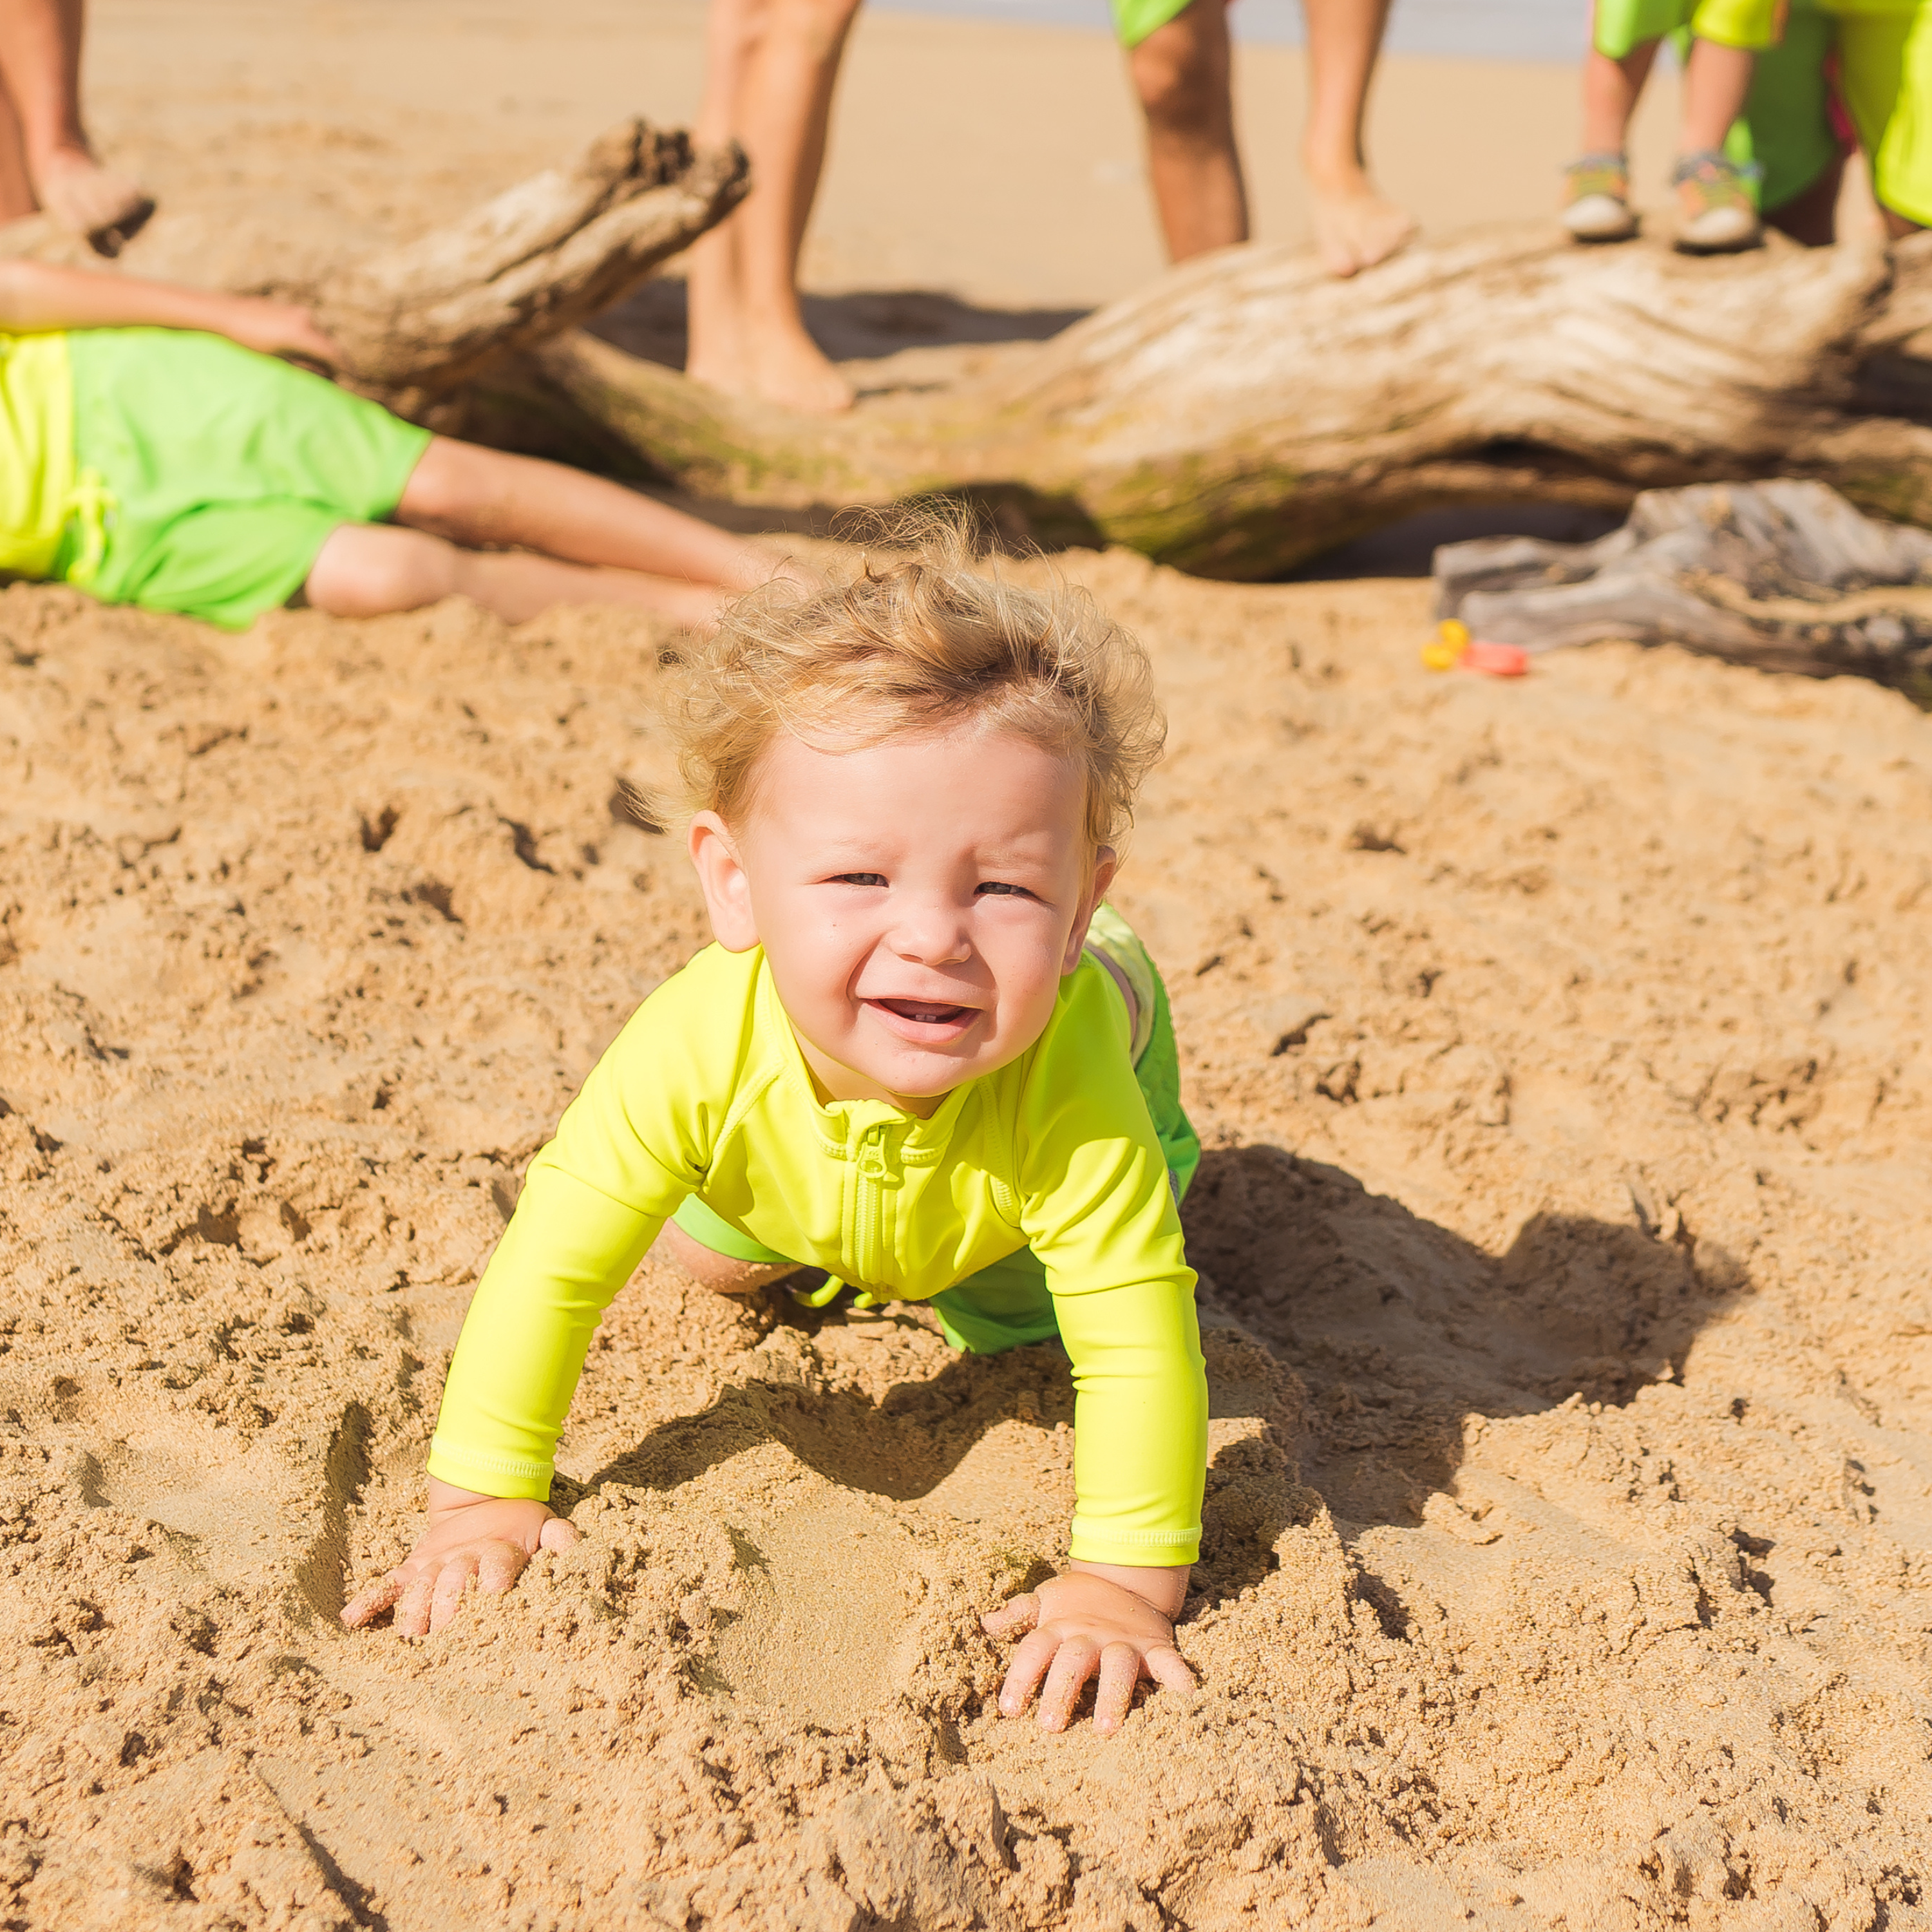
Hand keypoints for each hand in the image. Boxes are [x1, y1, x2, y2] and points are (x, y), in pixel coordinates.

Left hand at [222, 297, 343, 374]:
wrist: (223, 314)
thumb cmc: (248, 342)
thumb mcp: (278, 361)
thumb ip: (304, 367)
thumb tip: (326, 375)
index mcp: (304, 334)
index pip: (334, 354)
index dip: (347, 367)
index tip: (354, 378)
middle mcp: (305, 319)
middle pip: (329, 343)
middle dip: (335, 360)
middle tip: (337, 376)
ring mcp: (297, 311)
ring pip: (318, 334)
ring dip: (321, 349)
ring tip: (318, 365)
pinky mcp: (288, 308)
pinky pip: (307, 326)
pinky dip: (311, 340)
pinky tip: (303, 350)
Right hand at [340, 1477, 579, 1636]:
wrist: (481, 1501)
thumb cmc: (518, 1528)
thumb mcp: (544, 1527)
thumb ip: (560, 1539)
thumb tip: (575, 1547)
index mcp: (496, 1551)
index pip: (495, 1564)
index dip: (494, 1578)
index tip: (493, 1596)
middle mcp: (461, 1558)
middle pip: (452, 1583)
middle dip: (450, 1607)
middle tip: (448, 1632)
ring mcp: (433, 1565)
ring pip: (419, 1589)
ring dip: (414, 1611)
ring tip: (411, 1635)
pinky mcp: (412, 1569)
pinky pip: (387, 1586)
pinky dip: (369, 1601)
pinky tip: (351, 1620)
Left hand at [981, 1561, 1193, 1734]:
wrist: (1126, 1577)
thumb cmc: (1077, 1601)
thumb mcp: (1046, 1600)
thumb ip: (1018, 1613)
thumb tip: (987, 1623)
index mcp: (1059, 1627)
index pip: (1034, 1651)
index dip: (1021, 1678)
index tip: (1009, 1710)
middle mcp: (1089, 1635)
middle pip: (1073, 1661)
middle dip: (1062, 1691)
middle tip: (1051, 1726)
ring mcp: (1124, 1641)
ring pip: (1117, 1666)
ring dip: (1113, 1695)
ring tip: (1105, 1729)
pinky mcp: (1154, 1647)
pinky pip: (1169, 1662)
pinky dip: (1178, 1677)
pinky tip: (1185, 1698)